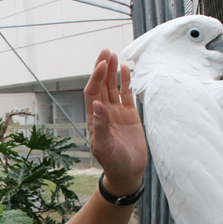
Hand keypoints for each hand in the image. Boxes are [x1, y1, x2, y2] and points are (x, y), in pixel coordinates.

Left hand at [84, 49, 147, 194]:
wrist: (128, 172)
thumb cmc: (113, 163)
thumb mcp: (105, 147)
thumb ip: (101, 126)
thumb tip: (97, 105)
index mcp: (95, 119)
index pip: (92, 93)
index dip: (95, 78)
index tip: (101, 65)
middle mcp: (104, 113)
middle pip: (101, 85)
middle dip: (102, 68)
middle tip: (105, 51)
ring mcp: (117, 113)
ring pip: (113, 87)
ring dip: (112, 72)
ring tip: (113, 55)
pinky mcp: (130, 116)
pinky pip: (126, 94)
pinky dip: (125, 82)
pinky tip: (125, 69)